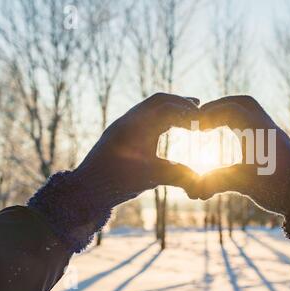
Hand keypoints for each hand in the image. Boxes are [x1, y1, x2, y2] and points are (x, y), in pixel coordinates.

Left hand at [75, 93, 200, 198]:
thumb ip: (180, 175)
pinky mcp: (122, 133)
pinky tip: (171, 127)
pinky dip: (161, 118)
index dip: (187, 111)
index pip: (166, 107)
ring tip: (189, 116)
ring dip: (171, 109)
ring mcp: (124, 125)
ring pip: (151, 108)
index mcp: (135, 125)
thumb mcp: (152, 177)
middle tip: (199, 111)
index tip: (202, 120)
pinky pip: (145, 117)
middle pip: (159, 101)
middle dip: (180, 104)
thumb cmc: (116, 182)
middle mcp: (128, 120)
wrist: (86, 189)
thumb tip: (204, 182)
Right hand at [196, 96, 289, 215]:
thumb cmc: (280, 191)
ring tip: (213, 126)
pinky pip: (256, 123)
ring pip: (251, 111)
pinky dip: (240, 124)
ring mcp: (274, 135)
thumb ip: (217, 182)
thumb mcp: (246, 185)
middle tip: (203, 118)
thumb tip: (193, 190)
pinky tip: (231, 139)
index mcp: (261, 134)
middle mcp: (269, 129)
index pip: (233, 110)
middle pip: (243, 102)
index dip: (211, 114)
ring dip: (231, 113)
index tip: (196, 125)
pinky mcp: (277, 143)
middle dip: (220, 106)